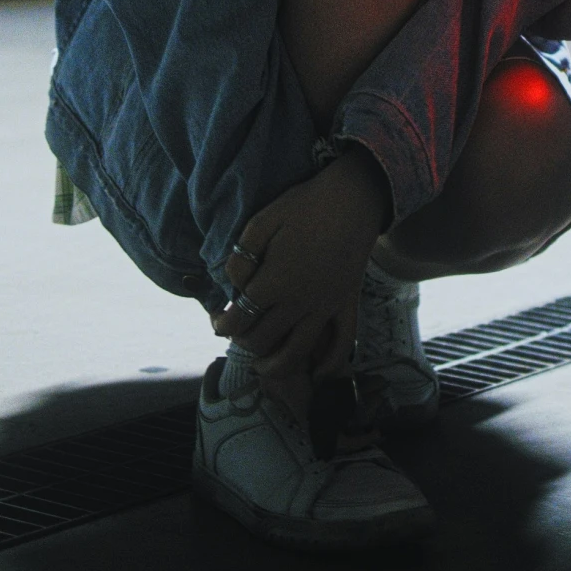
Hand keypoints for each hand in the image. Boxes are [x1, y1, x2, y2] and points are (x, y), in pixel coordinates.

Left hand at [212, 144, 390, 409]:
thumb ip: (242, 257)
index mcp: (274, 281)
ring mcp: (326, 307)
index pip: (239, 318)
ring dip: (275, 365)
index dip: (223, 325)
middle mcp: (299, 302)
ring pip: (297, 353)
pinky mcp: (347, 304)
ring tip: (263, 366)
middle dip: (244, 342)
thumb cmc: (305, 205)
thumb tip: (234, 285)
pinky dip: (329, 365)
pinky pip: (341, 344)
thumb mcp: (262, 221)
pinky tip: (316, 372)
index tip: (217, 323)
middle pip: (263, 340)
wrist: (354, 197)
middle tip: (238, 335)